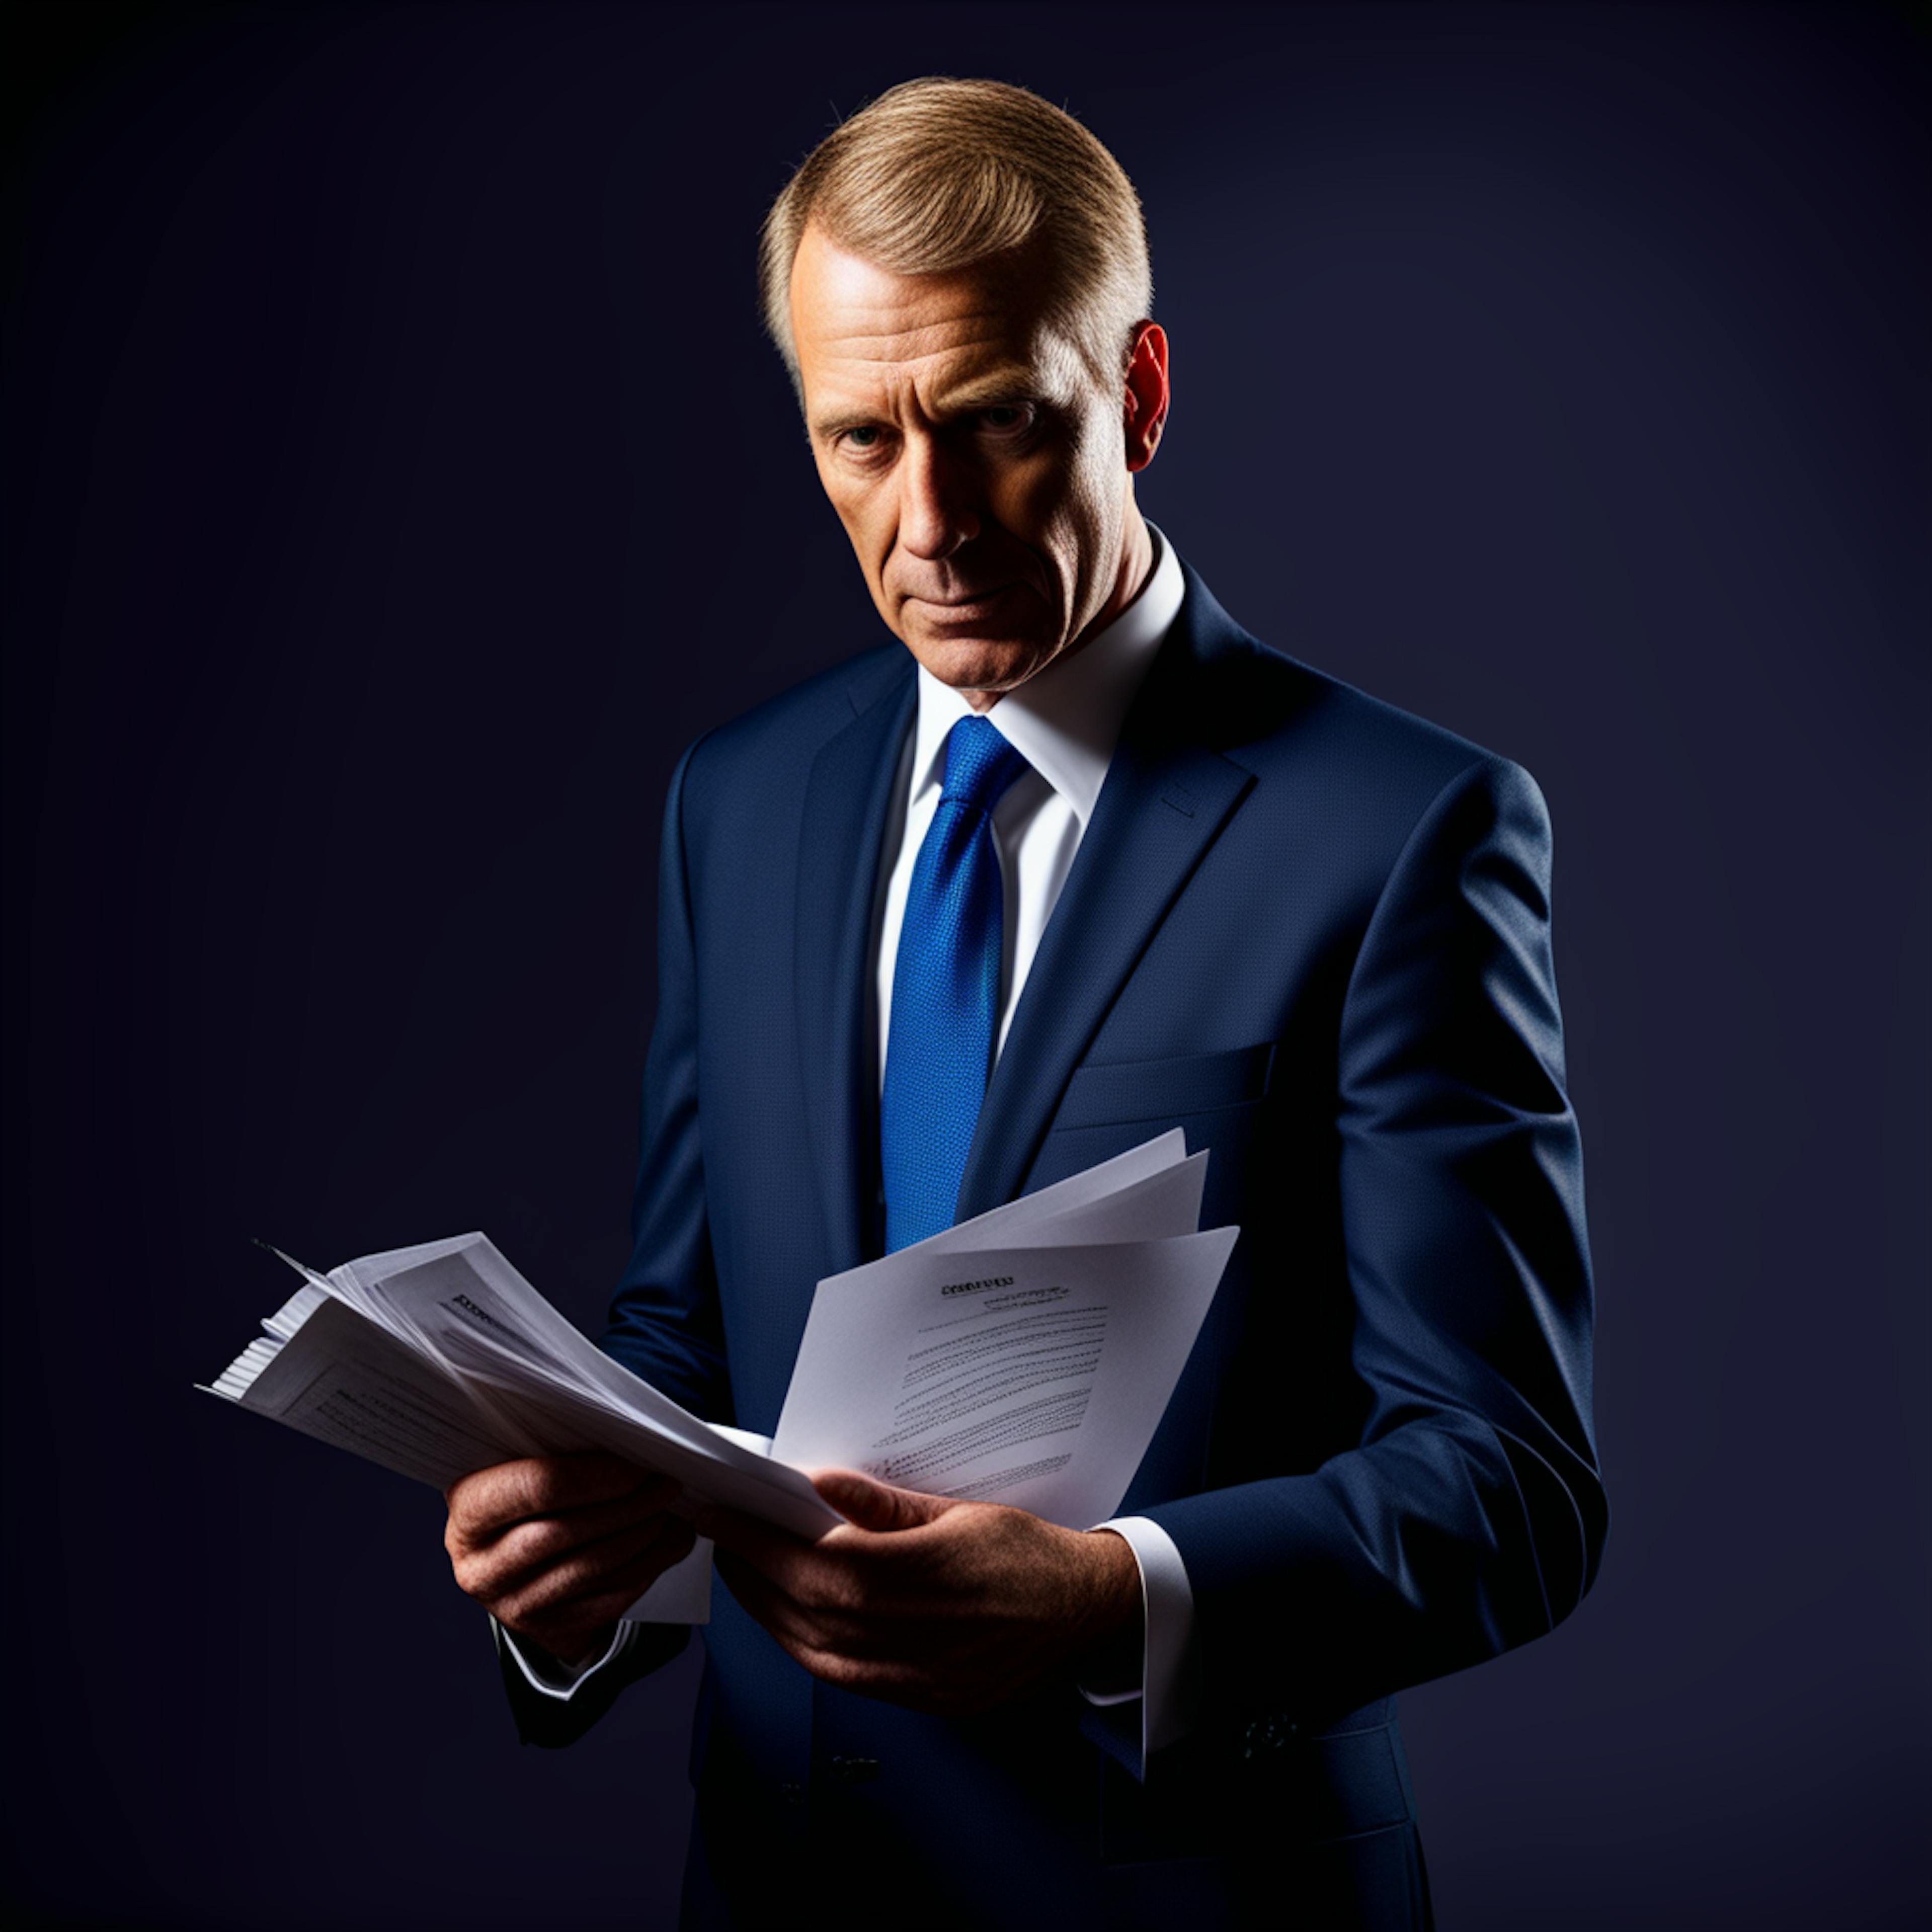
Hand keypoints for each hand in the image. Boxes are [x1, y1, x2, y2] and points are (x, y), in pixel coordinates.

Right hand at [443, 1452, 694, 1666]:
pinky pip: (610, 1597)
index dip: (597, 1475)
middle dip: (630, 1505)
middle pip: (569, 1531)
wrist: (520, 1563)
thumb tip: (635, 1440)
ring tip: (671, 1512)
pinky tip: (667, 1543)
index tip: (638, 1465)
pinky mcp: (549, 1630)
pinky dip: (648, 1567)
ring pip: (595, 1567)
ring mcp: (512, 1605)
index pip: (538, 1487)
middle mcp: (482, 1564)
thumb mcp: (525, 1467)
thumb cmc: (532, 1498)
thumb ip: (563, 1450)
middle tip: (667, 1485)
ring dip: (646, 1536)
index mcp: (470, 1507)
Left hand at [694, 1468, 1141, 1715]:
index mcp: (927, 1576)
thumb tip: (822, 1486)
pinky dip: (803, 1648)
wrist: (1086, 1612)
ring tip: (743, 1572)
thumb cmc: (1027, 1551)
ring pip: (817, 1650)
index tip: (723, 1512)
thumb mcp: (962, 1510)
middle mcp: (917, 1632)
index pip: (819, 1558)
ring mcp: (918, 1675)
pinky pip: (843, 1680)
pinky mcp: (922, 1699)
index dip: (760, 1539)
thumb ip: (886, 1505)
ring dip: (768, 1612)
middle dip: (752, 1569)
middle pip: (809, 1606)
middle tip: (721, 1533)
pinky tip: (787, 1620)